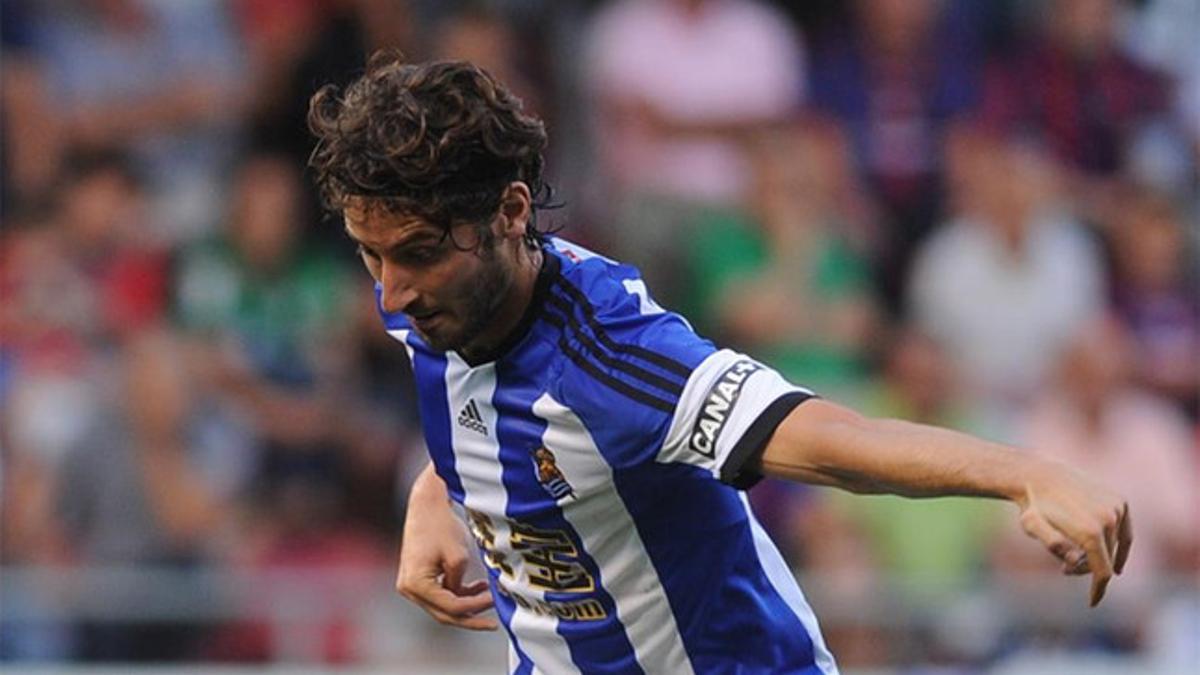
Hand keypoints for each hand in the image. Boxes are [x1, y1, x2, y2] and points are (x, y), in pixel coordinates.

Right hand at [396, 467, 496, 629]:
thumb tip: (463, 599)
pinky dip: (458, 594)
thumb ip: (460, 583)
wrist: (426, 504)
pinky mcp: (418, 579)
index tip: (495, 600)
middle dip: (470, 618)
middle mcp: (409, 589)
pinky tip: (479, 588)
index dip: (475, 607)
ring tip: (490, 598)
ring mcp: (411, 586)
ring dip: (466, 606)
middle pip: (443, 614)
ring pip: (442, 607)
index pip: (450, 606)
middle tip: (493, 624)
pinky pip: (440, 595)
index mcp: (416, 584)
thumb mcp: (458, 556)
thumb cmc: (441, 525)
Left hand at [1016, 461, 1132, 606]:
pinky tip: (1116, 560)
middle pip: (1106, 559)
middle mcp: (1108, 519)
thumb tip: (1076, 560)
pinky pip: (1125, 530)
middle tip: (1065, 568)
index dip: (1098, 590)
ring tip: (1076, 555)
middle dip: (1088, 568)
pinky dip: (1120, 544)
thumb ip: (1054, 545)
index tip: (1092, 603)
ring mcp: (1117, 508)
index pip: (1101, 572)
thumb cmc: (1033, 506)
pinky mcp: (1120, 500)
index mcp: (1090, 531)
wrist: (1040, 475)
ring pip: (1116, 545)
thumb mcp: (1032, 527)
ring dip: (1100, 554)